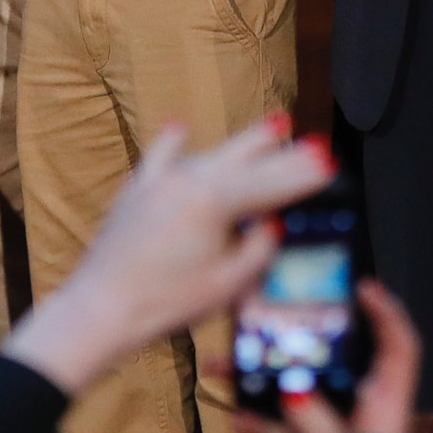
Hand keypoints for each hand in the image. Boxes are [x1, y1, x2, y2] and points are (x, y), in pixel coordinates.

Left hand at [2, 117, 334, 396]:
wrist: (102, 307)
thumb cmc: (166, 302)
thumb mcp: (229, 283)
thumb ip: (258, 249)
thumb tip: (271, 225)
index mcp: (215, 201)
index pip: (272, 183)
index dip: (304, 174)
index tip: (330, 161)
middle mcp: (187, 179)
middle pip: (245, 158)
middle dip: (281, 151)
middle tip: (310, 141)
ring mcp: (158, 181)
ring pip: (210, 154)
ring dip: (243, 144)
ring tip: (272, 126)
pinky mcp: (136, 191)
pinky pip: (159, 157)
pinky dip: (173, 142)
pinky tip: (181, 126)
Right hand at [233, 278, 422, 432]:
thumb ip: (317, 426)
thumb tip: (291, 389)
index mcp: (384, 409)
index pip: (399, 348)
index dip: (387, 312)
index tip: (361, 286)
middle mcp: (360, 415)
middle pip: (330, 359)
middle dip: (288, 339)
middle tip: (261, 318)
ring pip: (296, 390)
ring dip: (258, 377)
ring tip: (224, 367)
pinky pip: (281, 429)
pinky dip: (258, 422)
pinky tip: (236, 419)